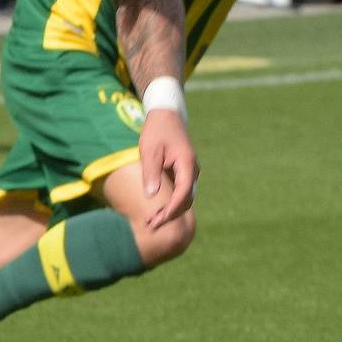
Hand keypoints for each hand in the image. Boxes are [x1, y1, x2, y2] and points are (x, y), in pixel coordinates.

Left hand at [137, 107, 196, 226]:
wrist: (166, 116)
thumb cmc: (157, 131)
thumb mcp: (150, 150)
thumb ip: (151, 172)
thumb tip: (151, 195)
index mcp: (187, 164)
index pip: (183, 193)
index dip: (171, 209)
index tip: (158, 220)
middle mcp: (192, 171)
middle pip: (185, 200)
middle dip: (170, 215)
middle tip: (150, 226)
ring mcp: (189, 172)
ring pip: (184, 198)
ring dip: (170, 211)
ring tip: (151, 222)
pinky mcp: (183, 173)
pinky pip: (180, 192)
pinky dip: (170, 203)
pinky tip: (156, 211)